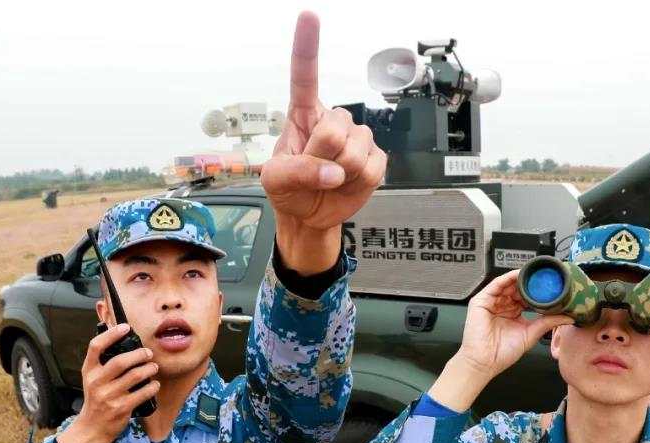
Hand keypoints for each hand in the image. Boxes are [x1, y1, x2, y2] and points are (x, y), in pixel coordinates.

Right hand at [57, 323, 158, 442]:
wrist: (92, 427)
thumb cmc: (96, 399)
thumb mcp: (92, 379)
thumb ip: (103, 364)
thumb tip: (124, 342)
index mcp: (88, 371)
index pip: (95, 346)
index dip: (111, 334)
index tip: (125, 328)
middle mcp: (96, 382)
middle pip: (120, 361)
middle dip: (139, 354)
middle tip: (148, 353)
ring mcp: (108, 396)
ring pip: (135, 376)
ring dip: (149, 369)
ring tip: (154, 367)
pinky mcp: (121, 408)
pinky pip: (142, 393)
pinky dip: (152, 387)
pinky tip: (155, 384)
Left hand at [260, 11, 386, 273]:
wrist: (309, 216)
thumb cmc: (288, 191)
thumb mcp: (274, 181)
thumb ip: (297, 172)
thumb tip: (332, 172)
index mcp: (302, 115)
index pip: (305, 76)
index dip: (307, 46)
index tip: (309, 17)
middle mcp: (331, 121)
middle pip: (336, 129)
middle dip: (324, 156)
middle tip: (314, 171)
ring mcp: (356, 139)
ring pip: (356, 150)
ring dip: (341, 173)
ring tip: (330, 179)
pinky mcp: (375, 159)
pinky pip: (373, 167)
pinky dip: (359, 183)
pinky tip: (347, 183)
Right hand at [455, 269, 572, 381]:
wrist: (485, 362)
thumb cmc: (502, 353)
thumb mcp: (531, 334)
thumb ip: (548, 322)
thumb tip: (567, 317)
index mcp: (512, 313)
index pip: (526, 296)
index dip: (537, 291)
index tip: (551, 287)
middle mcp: (501, 306)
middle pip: (517, 288)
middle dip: (530, 283)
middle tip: (544, 278)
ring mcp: (491, 302)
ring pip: (508, 284)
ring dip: (521, 278)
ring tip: (534, 275)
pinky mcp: (481, 301)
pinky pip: (496, 284)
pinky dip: (508, 278)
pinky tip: (519, 276)